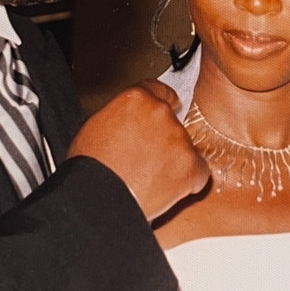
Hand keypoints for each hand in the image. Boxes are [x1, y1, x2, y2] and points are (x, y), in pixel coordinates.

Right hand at [68, 80, 208, 220]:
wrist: (97, 199)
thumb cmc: (91, 170)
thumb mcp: (97, 127)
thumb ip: (122, 116)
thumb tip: (129, 123)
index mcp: (135, 99)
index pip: (160, 90)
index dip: (163, 101)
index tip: (168, 108)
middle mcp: (160, 113)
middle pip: (172, 121)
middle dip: (163, 139)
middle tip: (145, 159)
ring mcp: (178, 139)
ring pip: (185, 148)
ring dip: (173, 161)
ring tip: (148, 178)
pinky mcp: (191, 166)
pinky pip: (199, 172)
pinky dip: (188, 182)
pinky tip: (165, 189)